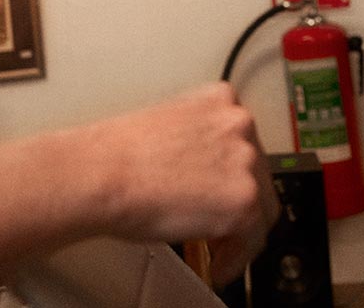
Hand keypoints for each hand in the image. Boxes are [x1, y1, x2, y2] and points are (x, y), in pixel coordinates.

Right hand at [89, 83, 274, 271]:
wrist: (103, 173)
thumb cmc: (117, 155)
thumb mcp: (168, 128)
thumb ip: (197, 143)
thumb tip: (203, 173)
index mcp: (220, 99)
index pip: (243, 143)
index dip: (233, 175)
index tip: (223, 190)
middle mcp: (238, 124)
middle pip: (257, 174)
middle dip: (237, 201)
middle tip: (217, 224)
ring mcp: (246, 161)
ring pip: (260, 206)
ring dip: (238, 230)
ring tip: (215, 247)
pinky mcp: (244, 201)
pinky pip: (253, 239)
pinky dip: (236, 257)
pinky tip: (218, 264)